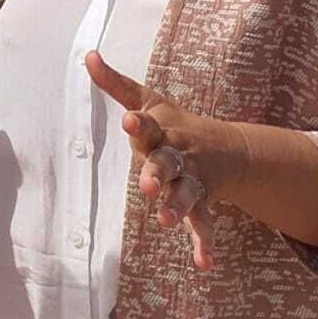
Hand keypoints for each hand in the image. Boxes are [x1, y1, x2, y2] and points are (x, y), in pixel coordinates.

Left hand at [85, 51, 245, 271]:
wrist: (230, 149)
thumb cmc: (175, 124)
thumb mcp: (149, 100)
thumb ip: (115, 83)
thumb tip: (87, 54)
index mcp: (163, 131)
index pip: (147, 125)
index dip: (138, 125)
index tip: (128, 122)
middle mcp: (179, 156)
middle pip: (168, 163)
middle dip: (157, 173)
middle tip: (145, 186)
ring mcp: (194, 181)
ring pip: (187, 195)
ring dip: (177, 207)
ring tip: (164, 221)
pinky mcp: (203, 204)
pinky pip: (205, 225)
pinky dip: (205, 244)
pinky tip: (203, 263)